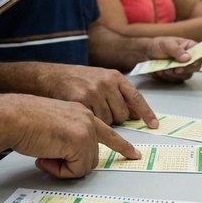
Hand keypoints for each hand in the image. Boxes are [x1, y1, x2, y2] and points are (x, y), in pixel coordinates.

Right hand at [6, 94, 140, 177]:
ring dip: (63, 166)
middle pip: (92, 156)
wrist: (14, 116)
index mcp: (82, 112)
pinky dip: (60, 170)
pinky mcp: (79, 140)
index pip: (108, 132)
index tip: (134, 154)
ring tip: (45, 153)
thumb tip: (73, 160)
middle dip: (71, 163)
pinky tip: (46, 156)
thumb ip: (69, 138)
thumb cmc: (25, 121)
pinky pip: (76, 170)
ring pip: (85, 165)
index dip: (122, 146)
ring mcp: (86, 129)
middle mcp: (88, 118)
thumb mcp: (55, 126)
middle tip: (47, 156)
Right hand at [43, 65, 158, 127]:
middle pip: (123, 114)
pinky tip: (81, 117)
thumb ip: (117, 94)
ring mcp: (94, 92)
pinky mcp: (81, 102)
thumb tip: (135, 114)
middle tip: (99, 113)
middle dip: (115, 119)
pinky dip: (90, 126)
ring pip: (109, 122)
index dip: (146, 113)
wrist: (47, 77)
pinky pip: (95, 123)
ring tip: (87, 113)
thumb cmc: (74, 81)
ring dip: (101, 124)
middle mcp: (106, 83)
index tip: (154, 125)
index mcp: (114, 76)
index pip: (135, 97)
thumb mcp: (99, 79)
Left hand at [145, 37, 201, 82]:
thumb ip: (176, 50)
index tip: (192, 62)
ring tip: (164, 68)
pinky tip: (161, 71)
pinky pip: (177, 80)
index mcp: (191, 47)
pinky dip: (169, 77)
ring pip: (187, 75)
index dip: (200, 59)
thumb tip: (187, 58)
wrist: (146, 54)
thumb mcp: (166, 44)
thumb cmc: (158, 45)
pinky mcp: (177, 76)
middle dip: (185, 69)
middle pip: (196, 67)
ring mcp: (184, 68)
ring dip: (175, 74)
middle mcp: (190, 58)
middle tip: (175, 68)